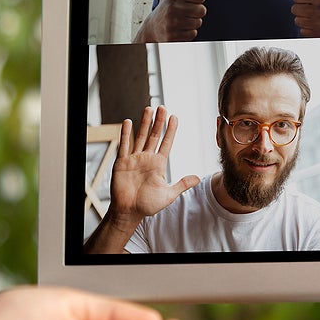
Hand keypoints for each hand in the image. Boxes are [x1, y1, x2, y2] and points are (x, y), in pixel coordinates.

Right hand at [107, 105, 199, 221]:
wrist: (129, 212)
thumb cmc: (147, 205)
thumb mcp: (168, 195)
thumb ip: (182, 184)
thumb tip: (198, 178)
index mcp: (158, 164)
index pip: (166, 143)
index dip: (170, 130)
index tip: (174, 117)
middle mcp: (147, 158)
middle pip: (154, 136)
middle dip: (159, 121)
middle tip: (163, 107)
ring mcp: (134, 159)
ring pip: (141, 136)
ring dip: (145, 123)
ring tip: (149, 109)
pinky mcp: (122, 162)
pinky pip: (124, 145)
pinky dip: (126, 133)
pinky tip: (128, 122)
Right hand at [138, 0, 206, 41]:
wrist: (153, 28)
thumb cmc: (167, 5)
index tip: (188, 0)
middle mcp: (171, 8)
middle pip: (202, 10)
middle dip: (196, 12)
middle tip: (185, 12)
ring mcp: (171, 23)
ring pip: (198, 23)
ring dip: (192, 23)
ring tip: (181, 21)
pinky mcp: (172, 37)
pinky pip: (192, 35)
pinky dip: (188, 34)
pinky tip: (179, 30)